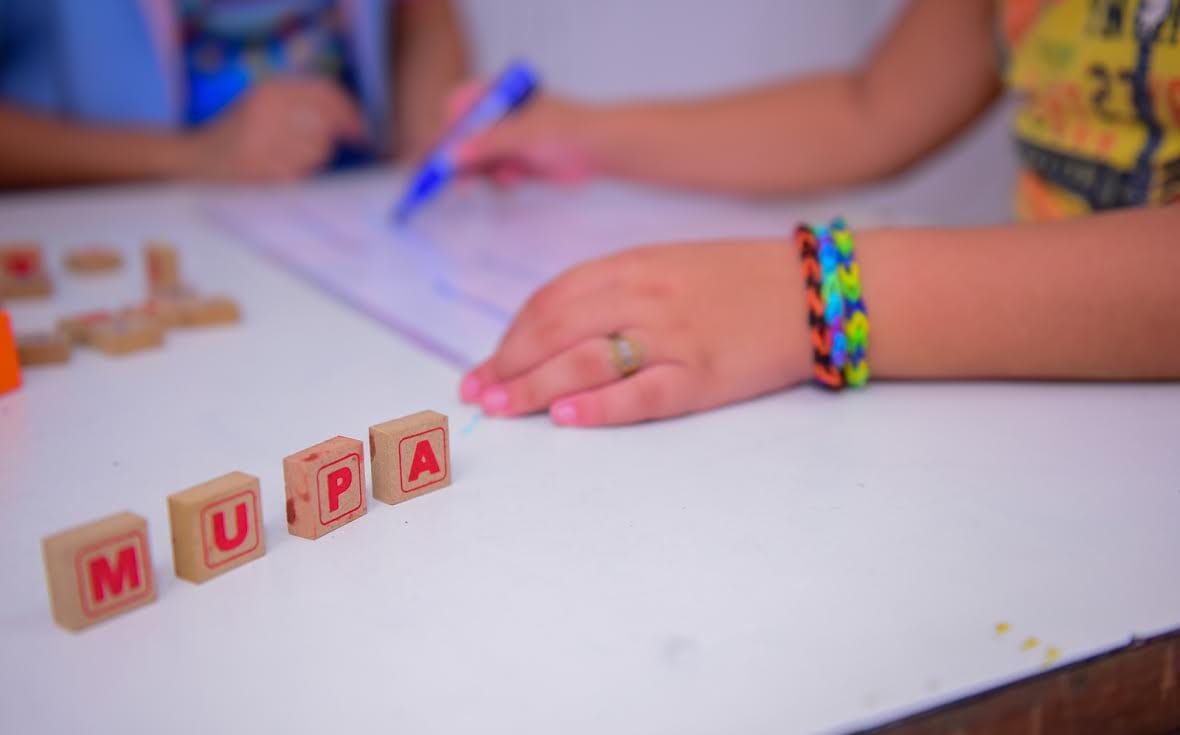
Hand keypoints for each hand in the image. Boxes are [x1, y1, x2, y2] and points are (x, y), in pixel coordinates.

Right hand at [182, 79, 364, 181]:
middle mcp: (269, 111)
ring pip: (321, 149)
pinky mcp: (267, 171)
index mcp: (269, 90)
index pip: (325, 92)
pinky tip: (285, 169)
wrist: (197, 158)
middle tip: (342, 145)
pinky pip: (305, 171)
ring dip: (318, 155)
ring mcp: (267, 142)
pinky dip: (302, 171)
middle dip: (338, 136)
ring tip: (296, 156)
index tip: (360, 126)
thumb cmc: (239, 132)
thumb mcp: (265, 103)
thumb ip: (304, 104)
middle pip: (328, 122)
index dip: (350, 110)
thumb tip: (352, 121)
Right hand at [444, 81, 600, 185]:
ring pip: (476, 159)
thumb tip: (451, 156)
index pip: (459, 106)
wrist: (599, 151)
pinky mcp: (515, 161)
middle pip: (463, 137)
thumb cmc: (566, 130)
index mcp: (497, 95)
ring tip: (505, 174)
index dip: (447, 128)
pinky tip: (518, 177)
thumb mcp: (523, 134)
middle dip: (459, 159)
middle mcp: (498, 116)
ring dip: (483, 172)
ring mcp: (506, 140)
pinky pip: (493, 174)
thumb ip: (486, 144)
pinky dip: (500, 179)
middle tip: (454, 180)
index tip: (441, 152)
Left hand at [459, 240, 812, 425]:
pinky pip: (641, 394)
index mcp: (633, 265)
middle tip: (477, 391)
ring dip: (535, 386)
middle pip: (557, 330)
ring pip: (586, 361)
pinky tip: (565, 418)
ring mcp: (674, 337)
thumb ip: (614, 288)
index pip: (552, 298)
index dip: (513, 333)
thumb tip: (554, 327)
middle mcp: (645, 297)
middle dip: (508, 363)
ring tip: (501, 407)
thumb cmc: (736, 279)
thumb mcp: (668, 264)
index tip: (490, 360)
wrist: (813, 291)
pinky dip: (599, 406)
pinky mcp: (702, 376)